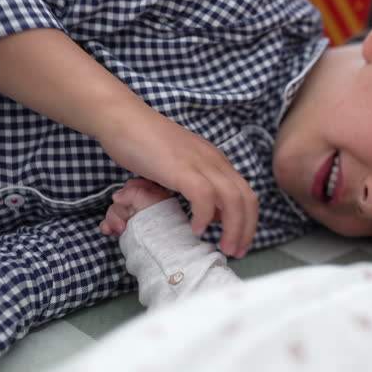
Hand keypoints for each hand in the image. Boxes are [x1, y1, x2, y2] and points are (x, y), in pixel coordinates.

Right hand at [97, 106, 257, 257]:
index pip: (246, 194)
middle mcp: (214, 161)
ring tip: (222, 246)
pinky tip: (196, 229)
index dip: (248, 221)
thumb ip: (199, 187)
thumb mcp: (182, 168)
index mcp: (217, 162)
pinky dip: (205, 215)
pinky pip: (204, 195)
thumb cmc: (146, 144)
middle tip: (236, 252)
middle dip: (246, 229)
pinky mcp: (181, 167)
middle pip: (246, 198)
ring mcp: (199, 163)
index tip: (240, 242)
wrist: (122, 119)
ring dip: (232, 227)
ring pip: (232, 198)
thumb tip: (213, 213)